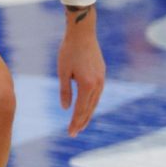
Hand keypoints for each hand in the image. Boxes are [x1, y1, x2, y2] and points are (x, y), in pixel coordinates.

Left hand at [58, 3, 105, 136]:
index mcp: (87, 85)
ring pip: (95, 102)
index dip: (75, 123)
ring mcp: (101, 79)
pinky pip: (97, 93)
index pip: (80, 110)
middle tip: (74, 133)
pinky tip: (87, 106)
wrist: (82, 33)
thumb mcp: (63, 72)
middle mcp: (97, 84)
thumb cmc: (69, 51)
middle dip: (81, 122)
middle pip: (89, 109)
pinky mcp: (102, 73)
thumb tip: (66, 108)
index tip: (70, 133)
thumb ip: (65, 91)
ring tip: (81, 123)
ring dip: (87, 114)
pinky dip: (91, 103)